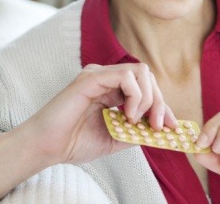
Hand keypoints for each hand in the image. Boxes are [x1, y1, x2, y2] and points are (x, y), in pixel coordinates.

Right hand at [13, 63, 176, 167]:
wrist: (46, 147)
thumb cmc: (74, 142)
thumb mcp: (116, 137)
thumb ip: (137, 131)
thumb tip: (162, 129)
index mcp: (111, 89)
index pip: (146, 86)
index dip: (163, 105)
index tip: (172, 127)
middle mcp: (106, 77)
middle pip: (147, 76)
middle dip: (160, 102)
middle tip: (158, 126)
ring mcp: (99, 74)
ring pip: (140, 72)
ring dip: (148, 99)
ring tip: (136, 121)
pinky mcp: (91, 77)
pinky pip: (125, 76)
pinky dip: (135, 96)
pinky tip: (127, 116)